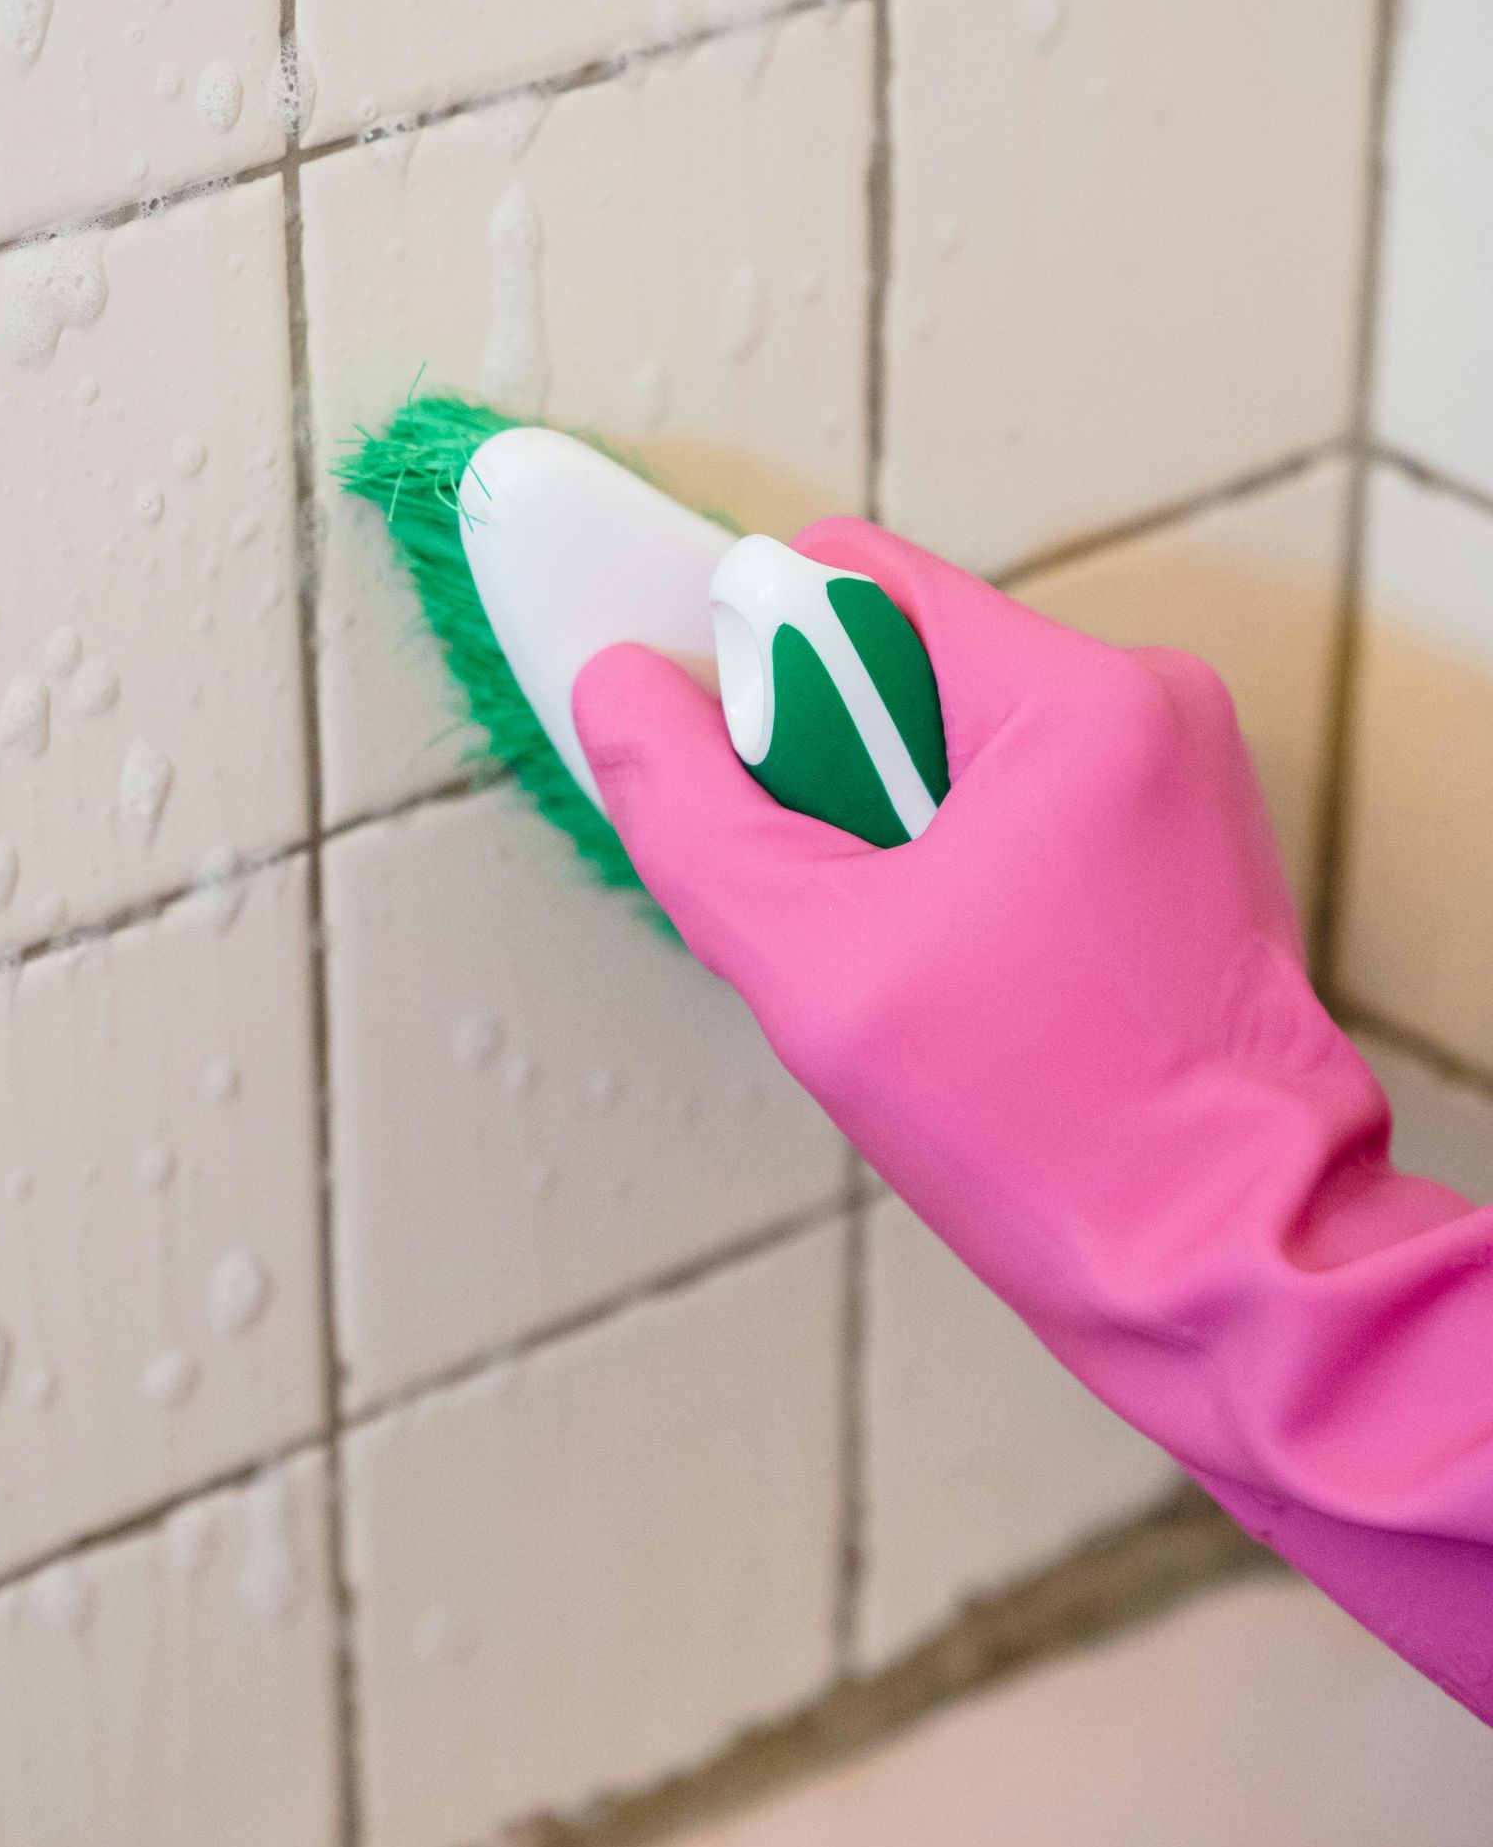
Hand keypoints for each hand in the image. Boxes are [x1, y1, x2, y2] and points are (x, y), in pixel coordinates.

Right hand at [574, 519, 1492, 1722]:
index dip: (754, 672)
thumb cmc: (1060, 1134)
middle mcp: (1145, 706)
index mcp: (1078, 703)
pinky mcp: (1176, 842)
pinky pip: (1009, 798)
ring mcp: (1172, 775)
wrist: (1226, 1263)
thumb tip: (621, 694)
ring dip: (881, 834)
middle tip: (830, 916)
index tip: (737, 787)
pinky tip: (955, 979)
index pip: (850, 582)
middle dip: (822, 775)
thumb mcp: (816, 969)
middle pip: (897, 662)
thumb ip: (695, 814)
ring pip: (945, 740)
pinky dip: (947, 866)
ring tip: (902, 967)